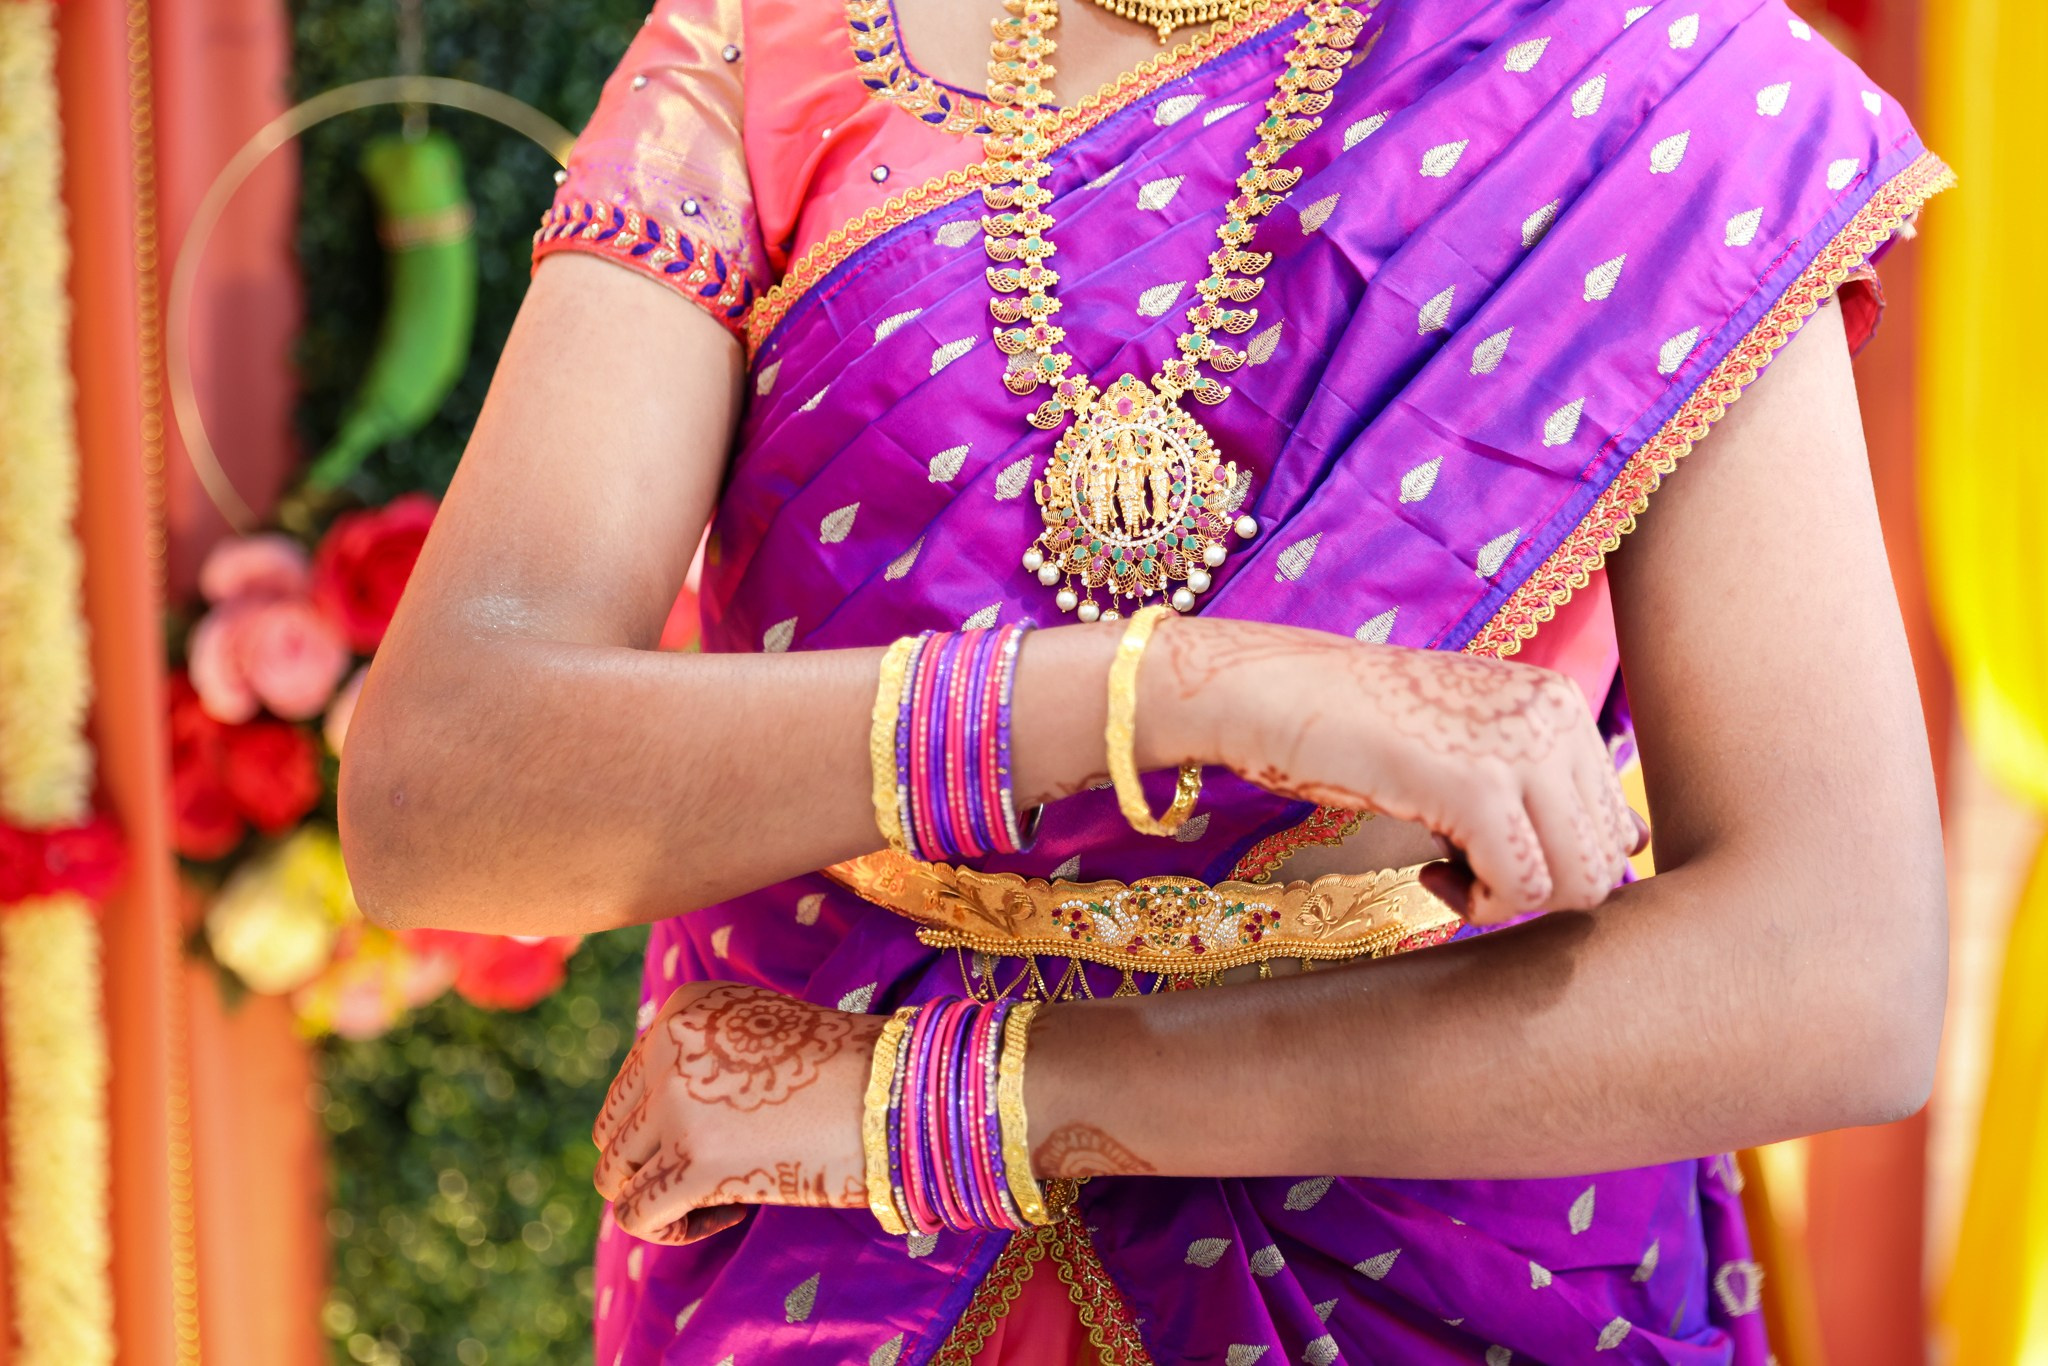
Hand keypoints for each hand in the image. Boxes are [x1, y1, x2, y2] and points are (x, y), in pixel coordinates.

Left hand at [591, 981, 877, 1244]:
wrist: (899, 1090)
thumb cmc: (845, 1070)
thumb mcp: (760, 1033)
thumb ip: (701, 1057)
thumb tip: (651, 1125)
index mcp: (682, 1007)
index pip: (629, 1083)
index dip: (668, 1123)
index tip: (727, 1130)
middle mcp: (667, 1046)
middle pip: (613, 1132)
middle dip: (655, 1162)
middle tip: (719, 1169)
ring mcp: (675, 1104)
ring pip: (613, 1175)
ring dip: (662, 1197)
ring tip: (723, 1195)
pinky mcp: (694, 1161)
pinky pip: (636, 1215)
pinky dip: (673, 1229)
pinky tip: (729, 1213)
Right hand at [1147, 618, 1644, 923]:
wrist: (1274, 692)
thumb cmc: (1359, 724)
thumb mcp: (1469, 738)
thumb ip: (1543, 781)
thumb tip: (1629, 853)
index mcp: (1559, 700)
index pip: (1617, 824)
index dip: (1554, 864)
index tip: (1486, 854)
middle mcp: (1554, 713)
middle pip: (1605, 860)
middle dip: (1538, 890)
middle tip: (1466, 874)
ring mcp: (1520, 747)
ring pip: (1578, 883)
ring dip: (1510, 904)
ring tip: (1448, 874)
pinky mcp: (1478, 786)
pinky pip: (1521, 888)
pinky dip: (1478, 905)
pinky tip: (1431, 874)